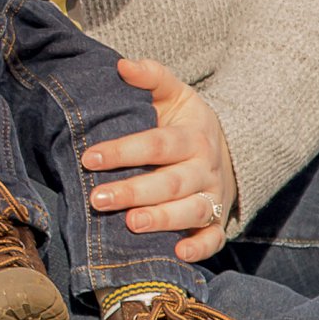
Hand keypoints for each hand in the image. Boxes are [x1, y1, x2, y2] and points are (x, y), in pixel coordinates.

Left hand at [82, 54, 239, 265]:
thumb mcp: (175, 94)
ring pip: (192, 211)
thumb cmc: (186, 122)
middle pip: (170, 182)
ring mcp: (213, 197)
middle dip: (134, 191)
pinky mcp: (218, 221)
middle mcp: (205, 168)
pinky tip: (178, 253)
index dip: (123, 150)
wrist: (229, 149)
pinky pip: (214, 239)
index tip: (89, 158)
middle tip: (98, 198)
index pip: (157, 144)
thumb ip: (151, 77)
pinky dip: (200, 248)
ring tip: (131, 224)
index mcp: (193, 136)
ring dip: (163, 220)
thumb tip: (121, 66)